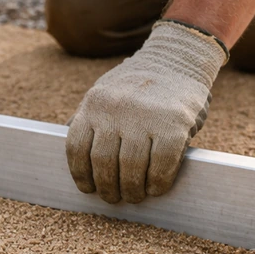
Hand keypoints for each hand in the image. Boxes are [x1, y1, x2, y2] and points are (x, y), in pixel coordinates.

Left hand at [66, 21, 227, 203]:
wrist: (179, 55)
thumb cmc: (138, 84)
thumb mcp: (105, 93)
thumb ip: (89, 120)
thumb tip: (75, 157)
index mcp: (93, 104)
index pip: (77, 149)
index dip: (81, 175)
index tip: (88, 188)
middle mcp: (115, 110)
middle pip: (104, 163)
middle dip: (108, 188)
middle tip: (114, 198)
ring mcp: (144, 117)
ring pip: (131, 168)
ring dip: (132, 190)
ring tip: (134, 196)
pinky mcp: (173, 123)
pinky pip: (161, 165)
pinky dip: (158, 183)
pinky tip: (156, 188)